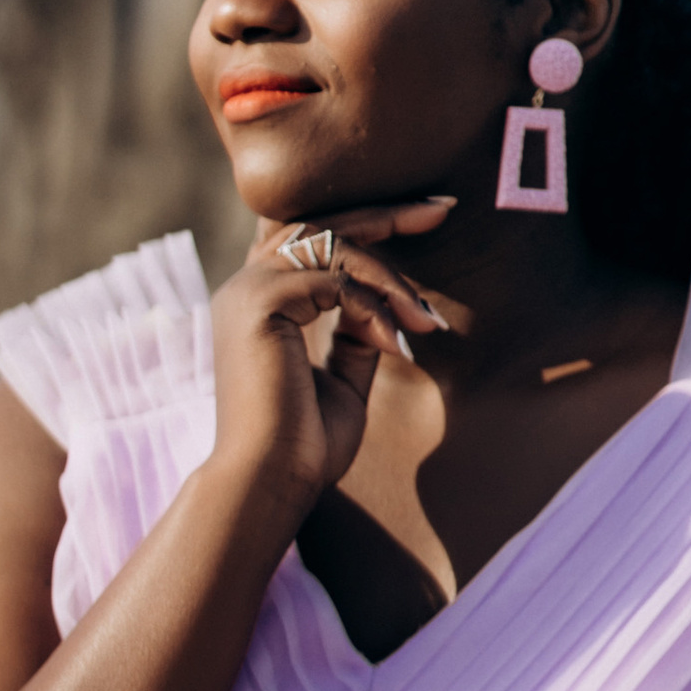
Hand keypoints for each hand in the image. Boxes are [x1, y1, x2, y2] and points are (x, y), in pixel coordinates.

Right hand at [209, 202, 454, 522]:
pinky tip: (397, 345)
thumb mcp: (343, 380)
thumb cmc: (304, 446)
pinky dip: (373, 308)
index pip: (311, 236)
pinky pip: (334, 281)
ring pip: (333, 244)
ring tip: (428, 321)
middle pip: (321, 222)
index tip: (428, 213)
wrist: (272, 482)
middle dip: (386, 213)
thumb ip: (356, 336)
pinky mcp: (258, 303)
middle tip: (443, 207)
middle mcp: (247, 287)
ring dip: (390, 278)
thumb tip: (386, 308)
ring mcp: (247, 291)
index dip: (366, 218)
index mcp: (262, 303)